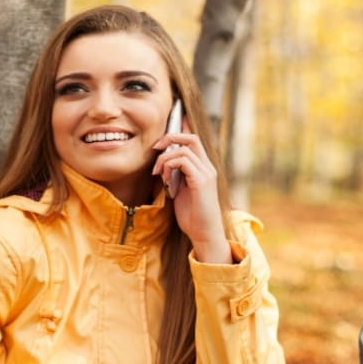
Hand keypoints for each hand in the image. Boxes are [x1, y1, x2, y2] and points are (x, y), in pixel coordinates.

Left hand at [151, 121, 232, 263]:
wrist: (203, 233)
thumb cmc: (192, 215)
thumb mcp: (180, 191)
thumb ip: (175, 175)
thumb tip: (162, 164)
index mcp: (203, 168)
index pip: (194, 141)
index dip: (180, 129)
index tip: (163, 132)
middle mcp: (207, 167)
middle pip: (191, 138)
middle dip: (170, 137)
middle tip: (155, 148)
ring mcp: (206, 173)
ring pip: (184, 149)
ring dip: (165, 158)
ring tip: (158, 173)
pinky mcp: (201, 181)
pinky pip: (184, 161)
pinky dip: (170, 166)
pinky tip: (165, 179)